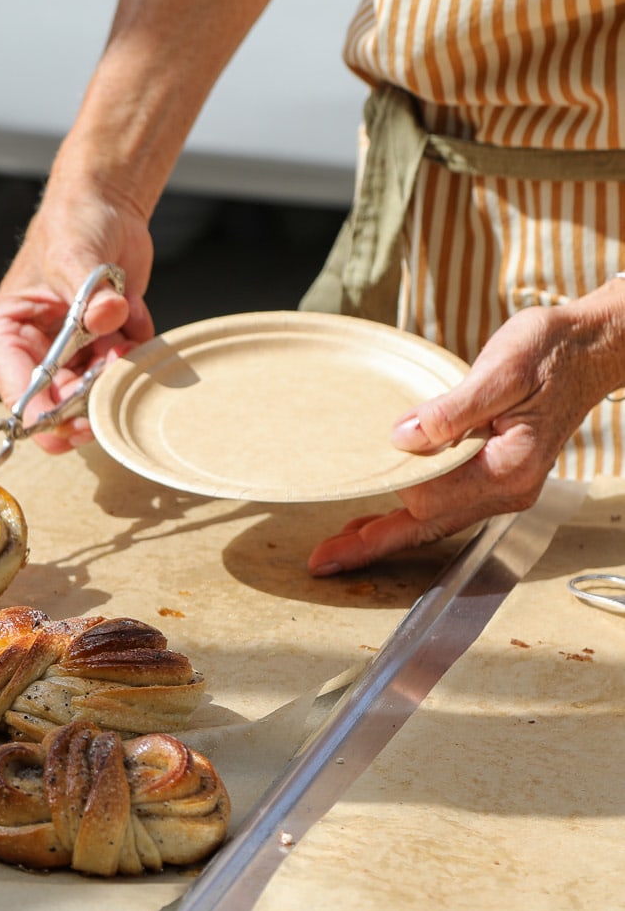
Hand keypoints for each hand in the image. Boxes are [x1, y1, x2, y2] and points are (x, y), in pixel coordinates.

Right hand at [0, 175, 157, 453]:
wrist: (106, 207)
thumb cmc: (71, 225)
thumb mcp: (75, 255)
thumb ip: (90, 292)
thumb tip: (108, 315)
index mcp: (3, 336)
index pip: (18, 397)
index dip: (48, 419)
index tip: (79, 422)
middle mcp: (29, 354)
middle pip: (59, 407)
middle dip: (93, 392)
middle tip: (116, 359)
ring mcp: (65, 357)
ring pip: (94, 395)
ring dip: (118, 367)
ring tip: (125, 324)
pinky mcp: (96, 351)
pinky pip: (122, 371)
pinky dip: (135, 347)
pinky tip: (132, 312)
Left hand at [308, 285, 624, 575]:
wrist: (587, 349)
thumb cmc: (548, 353)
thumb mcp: (501, 370)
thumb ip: (452, 409)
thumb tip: (403, 437)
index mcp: (509, 467)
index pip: (432, 496)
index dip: (391, 490)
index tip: (356, 483)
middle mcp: (508, 489)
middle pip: (426, 527)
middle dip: (373, 544)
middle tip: (323, 560)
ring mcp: (503, 489)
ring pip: (432, 524)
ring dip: (385, 537)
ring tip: (339, 549)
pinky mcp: (495, 479)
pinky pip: (444, 509)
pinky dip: (407, 520)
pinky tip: (377, 523)